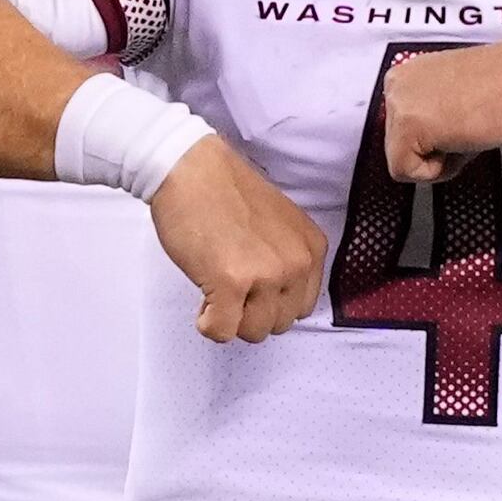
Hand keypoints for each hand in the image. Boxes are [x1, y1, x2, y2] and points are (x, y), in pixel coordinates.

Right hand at [147, 136, 324, 340]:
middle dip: (251, 312)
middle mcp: (296, 263)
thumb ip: (286, 261)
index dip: (271, 302)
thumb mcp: (279, 226)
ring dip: (231, 319)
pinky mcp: (231, 283)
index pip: (302, 306)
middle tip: (230, 286)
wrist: (190, 169)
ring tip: (215, 289)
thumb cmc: (226, 193)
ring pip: (253, 331)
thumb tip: (274, 301)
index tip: (251, 284)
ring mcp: (266, 274)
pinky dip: (209, 324)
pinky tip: (202, 302)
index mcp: (311, 249)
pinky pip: (223, 331)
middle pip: (280, 323)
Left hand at [377, 41, 501, 180]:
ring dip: (438, 159)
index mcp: (406, 75)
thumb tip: (427, 144)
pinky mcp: (408, 127)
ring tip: (468, 133)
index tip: (461, 125)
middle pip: (399, 146)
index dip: (435, 141)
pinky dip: (436, 171)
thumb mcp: (454, 94)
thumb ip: (431, 112)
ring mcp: (399, 105)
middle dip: (435, 150)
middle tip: (468, 130)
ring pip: (402, 160)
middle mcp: (396, 85)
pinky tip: (463, 143)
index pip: (402, 130)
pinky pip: (406, 171)